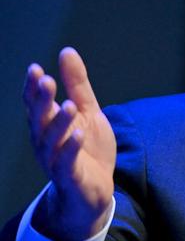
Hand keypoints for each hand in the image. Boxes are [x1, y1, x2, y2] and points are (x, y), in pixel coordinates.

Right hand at [22, 47, 115, 240]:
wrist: (95, 189)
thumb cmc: (88, 148)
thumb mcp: (88, 111)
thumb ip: (78, 84)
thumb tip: (66, 51)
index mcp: (47, 124)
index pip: (35, 103)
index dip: (33, 88)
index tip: (36, 69)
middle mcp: (45, 141)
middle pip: (39, 119)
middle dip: (41, 101)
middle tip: (47, 81)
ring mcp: (55, 159)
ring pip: (52, 140)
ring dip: (60, 122)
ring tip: (70, 105)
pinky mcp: (70, 176)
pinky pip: (67, 161)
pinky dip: (72, 147)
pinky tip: (79, 133)